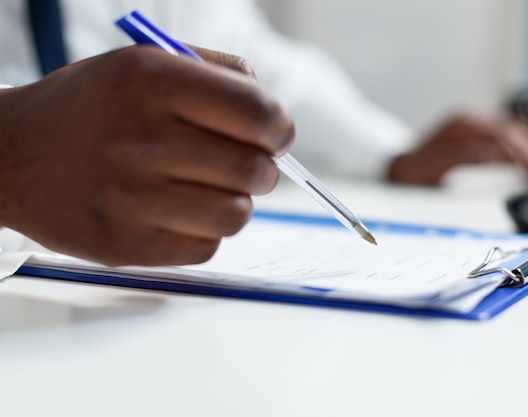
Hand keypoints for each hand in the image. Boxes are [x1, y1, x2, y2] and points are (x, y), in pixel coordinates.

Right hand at [0, 45, 293, 265]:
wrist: (12, 156)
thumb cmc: (92, 108)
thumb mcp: (144, 63)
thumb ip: (217, 73)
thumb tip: (273, 114)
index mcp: (151, 81)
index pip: (256, 113)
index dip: (280, 128)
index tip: (277, 135)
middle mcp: (140, 138)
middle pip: (253, 170)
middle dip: (264, 169)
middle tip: (248, 165)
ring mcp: (130, 198)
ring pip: (236, 215)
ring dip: (237, 203)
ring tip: (211, 189)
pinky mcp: (125, 244)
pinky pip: (206, 248)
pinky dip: (206, 231)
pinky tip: (180, 212)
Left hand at [387, 114, 527, 184]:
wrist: (402, 170)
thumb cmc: (416, 171)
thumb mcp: (439, 165)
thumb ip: (468, 156)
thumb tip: (497, 154)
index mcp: (460, 125)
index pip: (500, 134)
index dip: (519, 151)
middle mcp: (467, 120)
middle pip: (508, 129)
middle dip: (527, 149)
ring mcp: (471, 124)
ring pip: (509, 130)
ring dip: (526, 146)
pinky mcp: (473, 132)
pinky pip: (502, 134)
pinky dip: (517, 145)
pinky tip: (525, 158)